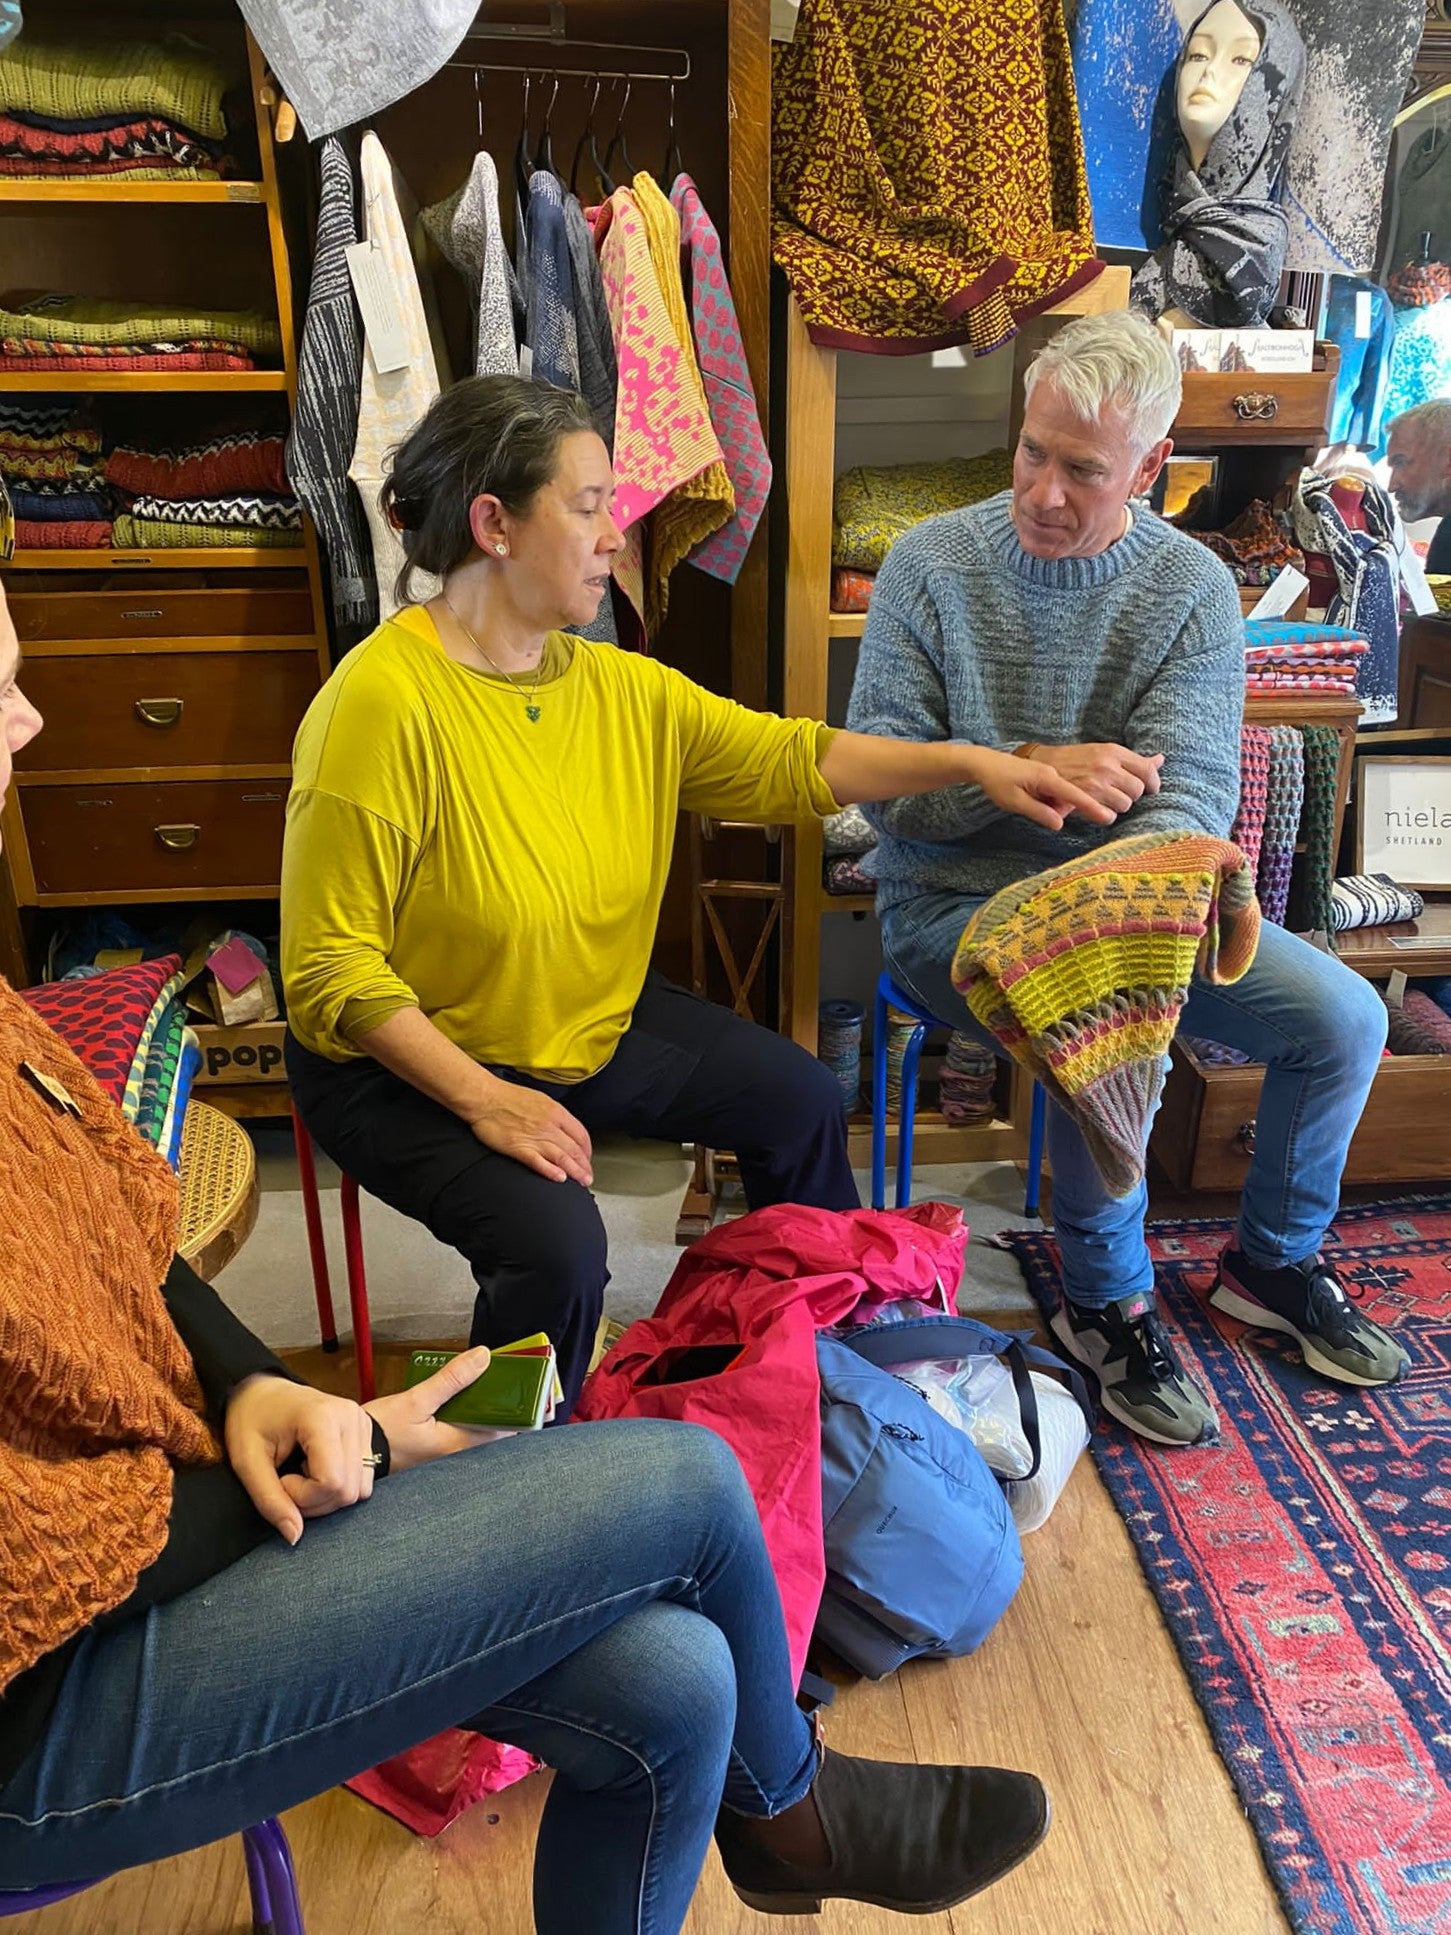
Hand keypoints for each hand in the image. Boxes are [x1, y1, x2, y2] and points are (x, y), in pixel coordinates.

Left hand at [225, 1373, 376, 1545]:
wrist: (262, 1390)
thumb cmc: (250, 1420)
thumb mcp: (247, 1461)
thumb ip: (269, 1500)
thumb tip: (294, 1536)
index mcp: (323, 1417)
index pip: (332, 1482)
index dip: (302, 1496)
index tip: (279, 1479)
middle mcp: (351, 1417)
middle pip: (348, 1490)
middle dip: (314, 1501)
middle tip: (287, 1482)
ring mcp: (363, 1423)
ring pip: (359, 1490)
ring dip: (327, 1497)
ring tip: (302, 1475)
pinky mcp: (367, 1432)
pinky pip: (364, 1480)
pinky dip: (340, 1487)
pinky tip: (318, 1470)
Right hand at [365, 1345, 508, 1473]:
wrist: (356, 1452)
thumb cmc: (381, 1433)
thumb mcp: (417, 1400)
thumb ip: (451, 1380)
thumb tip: (482, 1358)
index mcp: (458, 1445)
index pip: (504, 1430)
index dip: (518, 1411)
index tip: (526, 1391)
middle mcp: (456, 1453)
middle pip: (493, 1428)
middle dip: (501, 1405)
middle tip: (503, 1380)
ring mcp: (446, 1453)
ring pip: (477, 1428)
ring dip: (482, 1408)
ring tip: (483, 1383)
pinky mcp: (435, 1449)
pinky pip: (460, 1430)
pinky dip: (465, 1414)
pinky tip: (458, 1398)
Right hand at [467, 1076, 592, 1184]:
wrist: (484, 1097)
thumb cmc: (508, 1096)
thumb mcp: (540, 1099)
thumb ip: (554, 1115)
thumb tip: (563, 1127)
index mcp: (555, 1112)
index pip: (580, 1134)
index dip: (587, 1149)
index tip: (587, 1158)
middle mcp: (549, 1126)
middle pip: (574, 1149)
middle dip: (584, 1165)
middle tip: (588, 1176)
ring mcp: (534, 1138)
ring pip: (562, 1158)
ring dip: (575, 1172)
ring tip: (582, 1182)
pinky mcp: (518, 1148)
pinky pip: (539, 1162)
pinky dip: (551, 1171)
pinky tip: (559, 1178)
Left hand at [970, 748, 1118, 830]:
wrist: (986, 763)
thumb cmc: (997, 782)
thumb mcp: (1014, 801)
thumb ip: (1038, 812)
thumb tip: (1060, 824)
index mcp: (1047, 778)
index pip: (1074, 794)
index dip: (1092, 807)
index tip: (1107, 817)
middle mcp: (1054, 774)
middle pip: (1083, 789)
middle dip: (1097, 803)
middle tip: (1102, 819)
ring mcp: (1054, 773)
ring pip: (1078, 788)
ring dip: (1088, 799)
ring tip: (1089, 812)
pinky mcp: (1051, 775)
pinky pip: (1070, 786)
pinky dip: (1079, 795)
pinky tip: (1080, 804)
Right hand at [1029, 742, 1163, 814]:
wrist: (1041, 765)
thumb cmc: (1074, 759)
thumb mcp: (1103, 752)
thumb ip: (1133, 759)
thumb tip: (1160, 759)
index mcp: (1113, 751)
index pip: (1148, 770)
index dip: (1153, 783)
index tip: (1150, 789)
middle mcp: (1107, 766)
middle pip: (1138, 790)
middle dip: (1132, 795)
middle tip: (1120, 794)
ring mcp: (1096, 783)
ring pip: (1125, 804)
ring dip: (1119, 806)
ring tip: (1106, 801)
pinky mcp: (1085, 799)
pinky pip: (1109, 816)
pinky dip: (1106, 816)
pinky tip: (1099, 810)